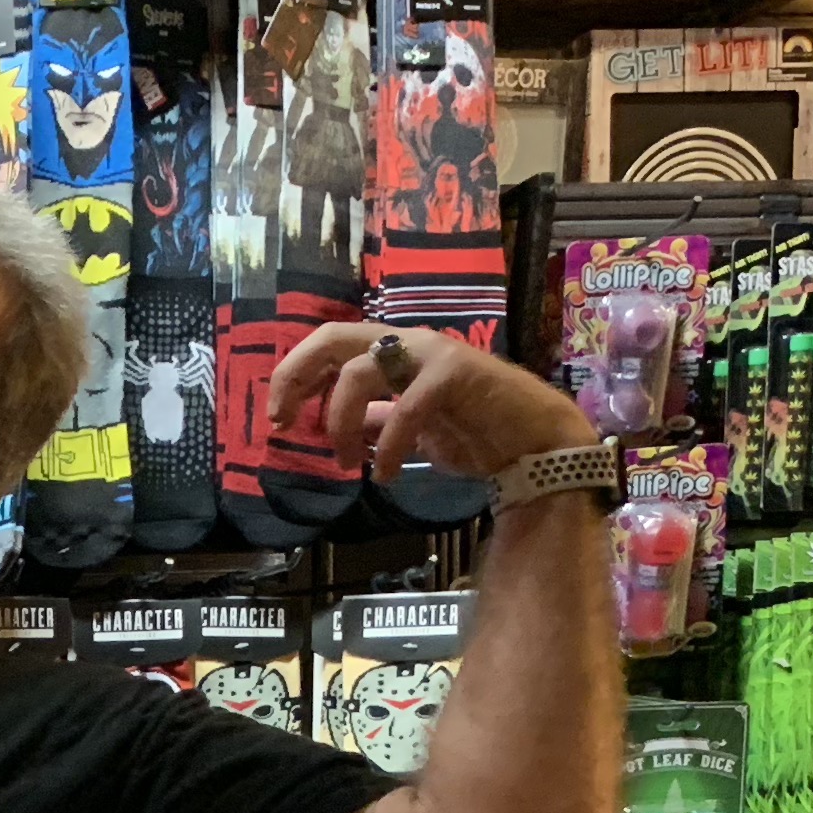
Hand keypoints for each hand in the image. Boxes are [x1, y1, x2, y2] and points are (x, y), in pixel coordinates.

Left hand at [268, 323, 599, 487]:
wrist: (534, 443)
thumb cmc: (475, 432)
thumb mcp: (410, 431)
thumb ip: (377, 422)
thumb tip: (343, 429)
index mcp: (393, 353)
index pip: (328, 346)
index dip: (294, 375)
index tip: (278, 418)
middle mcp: (408, 344)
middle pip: (332, 338)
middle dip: (296, 376)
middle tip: (282, 420)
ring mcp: (432, 354)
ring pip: (360, 371)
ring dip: (341, 422)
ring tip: (349, 463)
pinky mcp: (457, 374)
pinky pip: (405, 407)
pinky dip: (390, 446)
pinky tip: (389, 474)